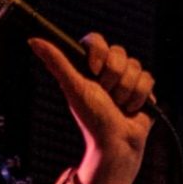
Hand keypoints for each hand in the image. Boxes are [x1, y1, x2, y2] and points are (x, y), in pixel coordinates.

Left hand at [31, 35, 154, 183]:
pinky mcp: (143, 91)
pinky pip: (148, 78)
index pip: (96, 40)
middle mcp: (108, 71)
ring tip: (118, 105)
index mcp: (89, 67)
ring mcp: (127, 80)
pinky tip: (131, 108)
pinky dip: (139, 96)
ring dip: (126, 89)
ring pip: (135, 66)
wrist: (116, 143)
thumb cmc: (92, 119)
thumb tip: (33, 40)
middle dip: (114, 76)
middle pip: (119, 52)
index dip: (99, 52)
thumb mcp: (73, 87)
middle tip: (106, 94)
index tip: (94, 70)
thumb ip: (57, 62)